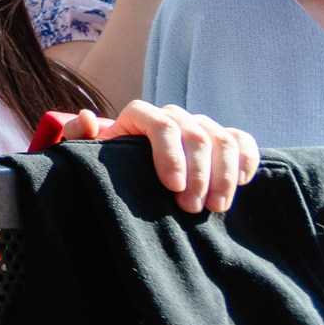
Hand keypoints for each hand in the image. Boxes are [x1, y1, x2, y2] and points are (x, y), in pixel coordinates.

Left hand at [44, 99, 258, 212]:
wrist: (129, 172)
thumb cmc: (107, 165)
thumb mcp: (86, 155)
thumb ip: (76, 136)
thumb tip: (87, 118)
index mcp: (140, 115)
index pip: (162, 124)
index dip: (170, 154)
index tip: (173, 188)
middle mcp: (174, 116)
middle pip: (196, 135)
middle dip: (199, 174)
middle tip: (193, 209)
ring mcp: (200, 126)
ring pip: (222, 139)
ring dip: (224, 174)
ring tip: (216, 208)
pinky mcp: (222, 140)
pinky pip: (242, 141)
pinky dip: (246, 159)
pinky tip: (243, 183)